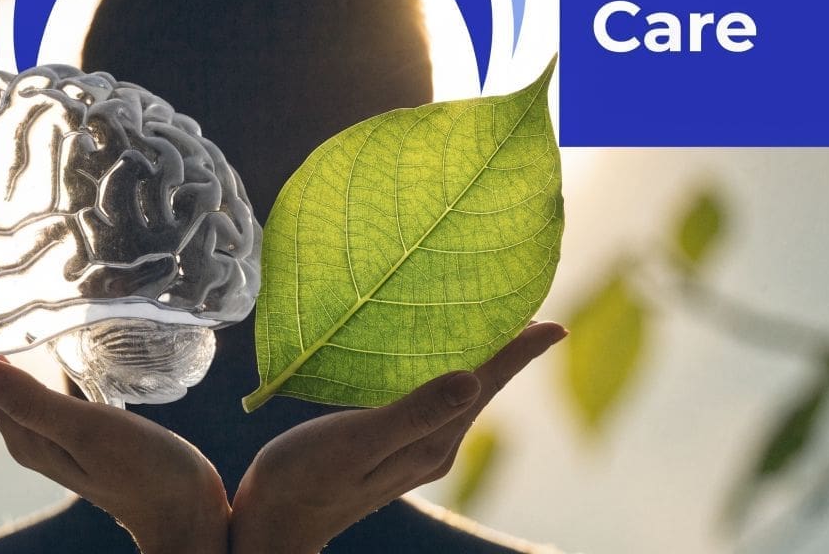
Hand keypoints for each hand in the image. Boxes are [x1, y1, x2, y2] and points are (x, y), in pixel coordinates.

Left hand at [0, 304, 228, 553]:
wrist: (182, 512)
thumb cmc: (145, 472)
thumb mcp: (88, 431)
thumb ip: (32, 401)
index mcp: (24, 433)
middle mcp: (29, 434)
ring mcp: (51, 435)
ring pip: (4, 381)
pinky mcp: (76, 431)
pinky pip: (32, 387)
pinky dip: (21, 361)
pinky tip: (31, 351)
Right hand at [229, 321, 567, 553]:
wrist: (272, 523)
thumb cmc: (303, 478)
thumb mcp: (356, 442)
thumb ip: (414, 413)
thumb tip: (472, 379)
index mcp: (432, 443)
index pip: (487, 385)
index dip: (521, 352)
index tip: (556, 325)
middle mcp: (434, 447)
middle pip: (483, 388)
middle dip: (508, 349)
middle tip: (525, 304)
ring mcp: (417, 450)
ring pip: (462, 394)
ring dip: (481, 359)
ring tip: (491, 321)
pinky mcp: (395, 448)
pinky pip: (436, 402)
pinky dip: (447, 372)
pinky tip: (436, 356)